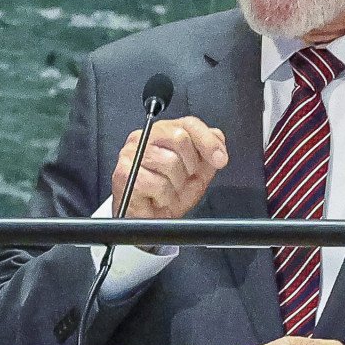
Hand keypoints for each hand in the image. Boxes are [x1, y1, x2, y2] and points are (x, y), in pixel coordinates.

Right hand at [110, 116, 228, 219]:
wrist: (148, 221)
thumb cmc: (167, 196)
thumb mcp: (196, 174)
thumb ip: (207, 154)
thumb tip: (218, 139)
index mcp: (164, 133)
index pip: (189, 123)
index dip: (208, 141)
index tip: (220, 159)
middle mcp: (145, 138)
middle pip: (180, 137)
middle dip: (190, 164)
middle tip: (184, 179)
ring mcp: (132, 154)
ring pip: (169, 161)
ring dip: (176, 184)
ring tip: (168, 191)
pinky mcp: (124, 173)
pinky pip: (157, 183)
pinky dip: (164, 197)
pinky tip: (157, 199)